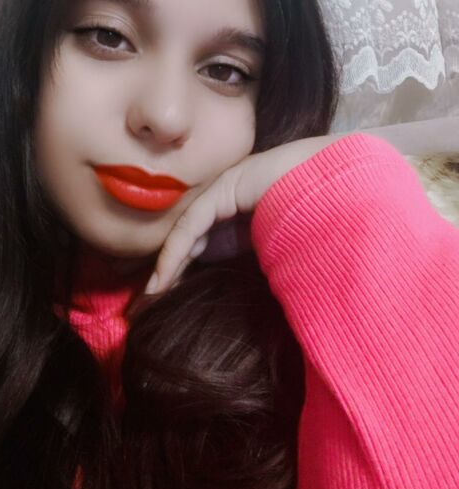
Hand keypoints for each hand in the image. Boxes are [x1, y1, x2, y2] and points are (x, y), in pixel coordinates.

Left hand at [145, 134, 338, 293]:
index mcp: (243, 212)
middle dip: (168, 268)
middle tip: (148, 300)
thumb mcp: (277, 252)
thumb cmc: (319, 223)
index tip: (165, 298)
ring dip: (166, 265)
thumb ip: (252, 260)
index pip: (202, 241)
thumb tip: (233, 297)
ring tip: (151, 294)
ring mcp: (226, 189)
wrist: (341, 190)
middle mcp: (230, 199)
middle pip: (188, 236)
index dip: (181, 268)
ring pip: (186, 231)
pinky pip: (192, 224)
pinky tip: (162, 277)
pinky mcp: (224, 188)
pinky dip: (176, 252)